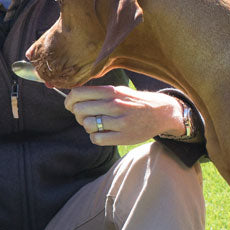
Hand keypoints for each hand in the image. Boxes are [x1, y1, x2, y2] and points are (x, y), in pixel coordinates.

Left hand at [64, 85, 185, 145]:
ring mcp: (119, 121)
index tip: (70, 106)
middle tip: (86, 116)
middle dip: (78, 115)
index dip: (69, 101)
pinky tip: (102, 133)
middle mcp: (114, 104)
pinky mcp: (123, 137)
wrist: (161, 113)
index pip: (78, 94)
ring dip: (88, 126)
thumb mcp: (118, 91)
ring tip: (97, 125)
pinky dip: (96, 137)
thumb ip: (98, 93)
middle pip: (79, 110)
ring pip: (87, 125)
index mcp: (111, 91)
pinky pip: (96, 139)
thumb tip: (73, 97)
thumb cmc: (134, 102)